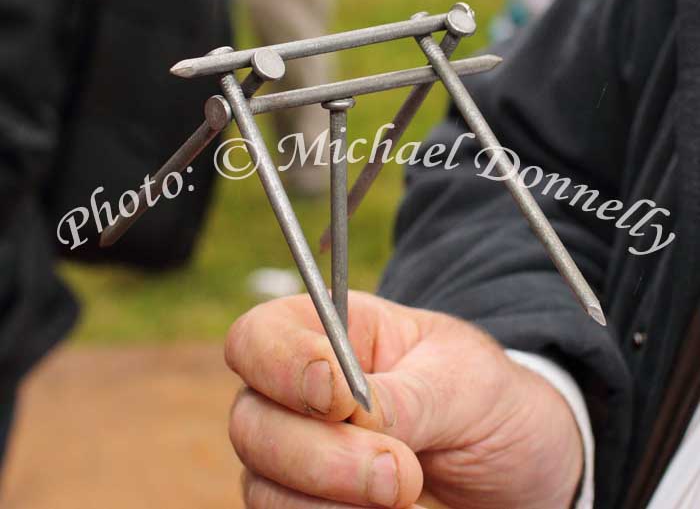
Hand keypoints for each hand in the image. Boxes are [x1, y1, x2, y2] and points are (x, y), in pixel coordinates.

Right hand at [226, 292, 582, 508]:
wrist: (511, 463)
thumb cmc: (482, 398)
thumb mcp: (460, 381)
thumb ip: (403, 395)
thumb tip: (352, 413)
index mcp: (329, 331)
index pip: (260, 337)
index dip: (284, 365)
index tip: (340, 398)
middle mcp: (297, 391)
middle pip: (250, 420)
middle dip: (319, 453)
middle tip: (400, 472)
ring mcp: (296, 451)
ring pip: (261, 482)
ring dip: (326, 499)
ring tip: (406, 493)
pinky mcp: (308, 502)